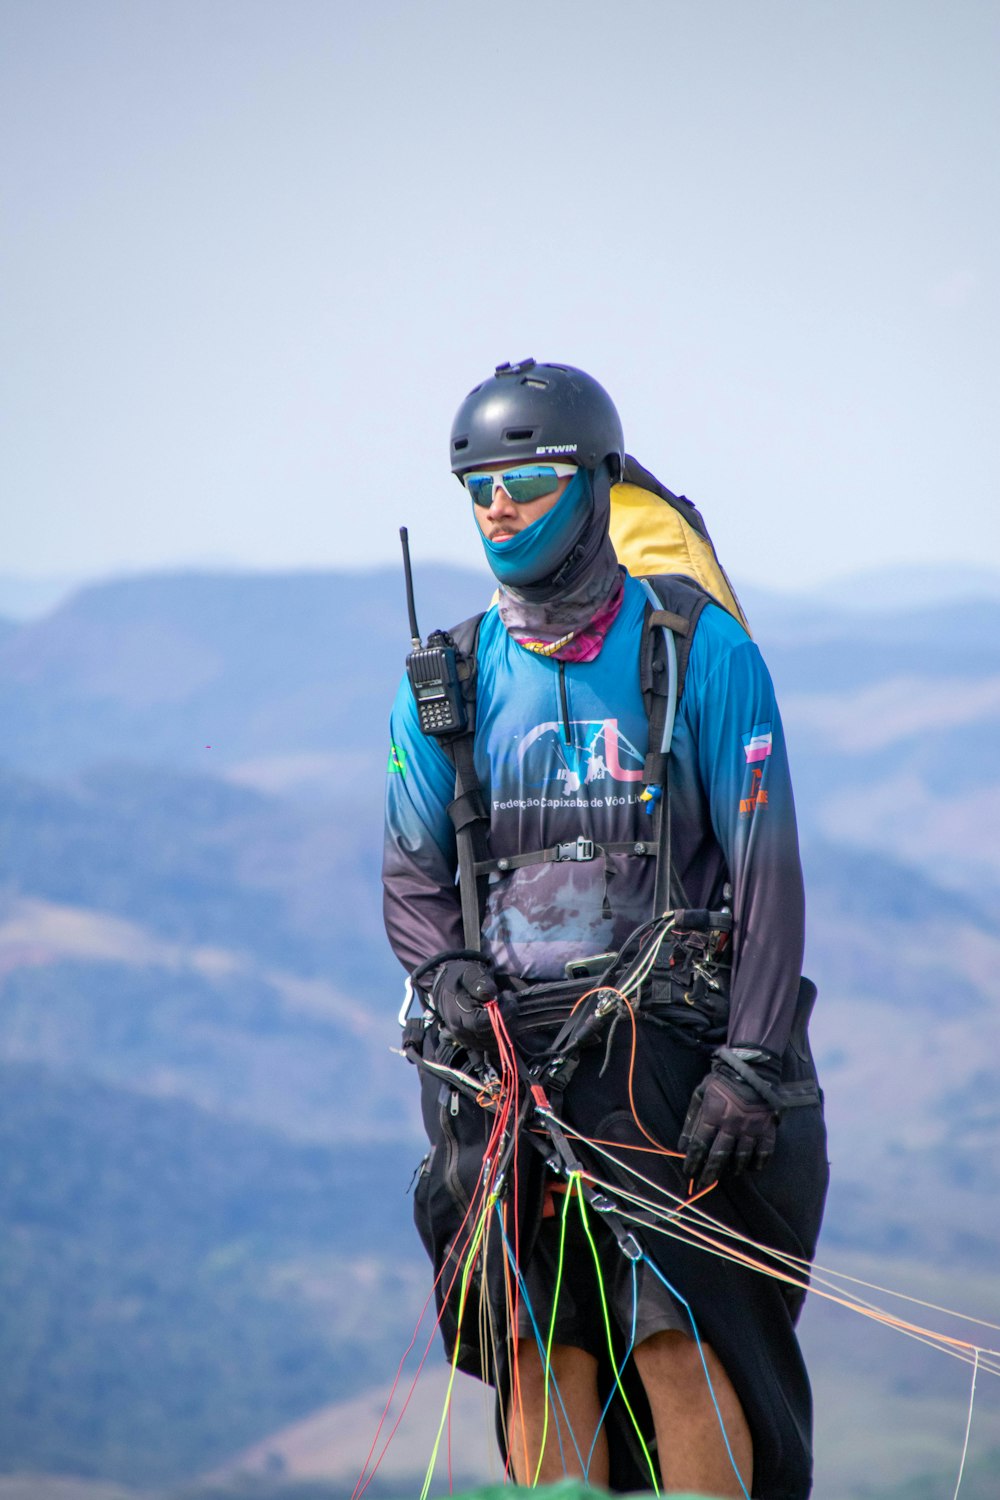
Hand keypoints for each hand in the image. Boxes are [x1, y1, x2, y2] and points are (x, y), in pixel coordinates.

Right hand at [430, 959, 499, 1047]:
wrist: (447, 990)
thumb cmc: (459, 979)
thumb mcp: (468, 973)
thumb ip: (478, 981)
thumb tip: (489, 994)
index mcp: (458, 1015)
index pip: (482, 1023)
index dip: (501, 1012)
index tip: (507, 995)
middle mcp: (461, 1032)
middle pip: (491, 1035)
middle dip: (507, 1017)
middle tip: (508, 999)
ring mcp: (467, 1040)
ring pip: (495, 1043)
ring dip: (506, 1026)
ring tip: (505, 1007)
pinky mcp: (473, 1044)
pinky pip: (492, 1047)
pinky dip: (502, 1035)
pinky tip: (501, 1019)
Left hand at [678, 1050, 781, 1189]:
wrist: (752, 1068)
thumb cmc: (722, 1080)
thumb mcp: (701, 1093)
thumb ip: (691, 1119)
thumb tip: (681, 1145)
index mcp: (713, 1114)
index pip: (699, 1144)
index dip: (693, 1161)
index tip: (689, 1172)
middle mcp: (731, 1124)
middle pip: (719, 1155)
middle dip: (710, 1172)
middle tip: (704, 1183)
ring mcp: (751, 1127)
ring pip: (741, 1157)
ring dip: (733, 1169)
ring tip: (728, 1174)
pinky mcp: (767, 1128)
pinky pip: (764, 1152)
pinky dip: (758, 1162)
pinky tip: (752, 1167)